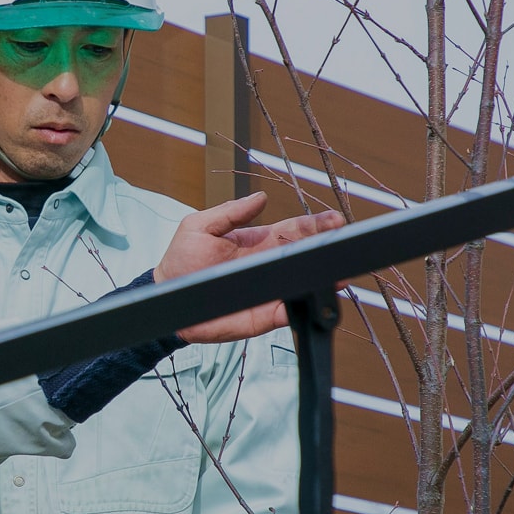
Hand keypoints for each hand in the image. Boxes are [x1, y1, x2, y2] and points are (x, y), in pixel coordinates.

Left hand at [153, 193, 345, 343]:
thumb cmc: (182, 260)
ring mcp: (268, 291)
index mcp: (258, 241)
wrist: (165, 297)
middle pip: (305, 255)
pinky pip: (287, 312)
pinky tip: (315, 298)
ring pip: (303, 284)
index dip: (316, 226)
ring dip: (324, 279)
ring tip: (342, 274)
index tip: (336, 220)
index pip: (294, 230)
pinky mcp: (261, 316)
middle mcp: (268, 265)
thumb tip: (261, 197)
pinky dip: (302, 307)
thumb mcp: (200, 226)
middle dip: (328, 249)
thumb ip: (231, 212)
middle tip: (348, 242)